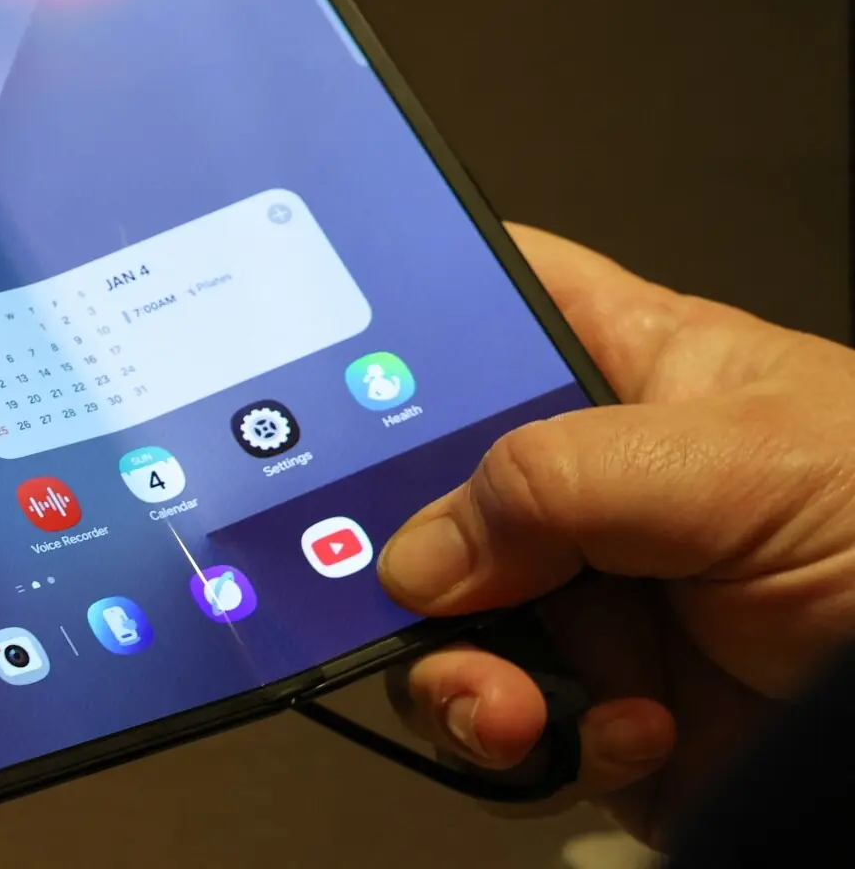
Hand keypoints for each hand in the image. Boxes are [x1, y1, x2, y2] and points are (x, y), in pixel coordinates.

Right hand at [379, 224, 854, 845]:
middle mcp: (586, 494)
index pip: (485, 310)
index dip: (398, 315)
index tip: (313, 349)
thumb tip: (418, 549)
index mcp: (628, 377)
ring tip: (513, 701)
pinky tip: (618, 734)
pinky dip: (526, 749)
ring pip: (433, 627)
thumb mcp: (746, 463)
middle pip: (418, 491)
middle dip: (385, 545)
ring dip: (452, 674)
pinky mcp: (591, 716)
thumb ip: (563, 479)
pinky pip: (495, 733)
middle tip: (397, 579)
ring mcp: (583, 608)